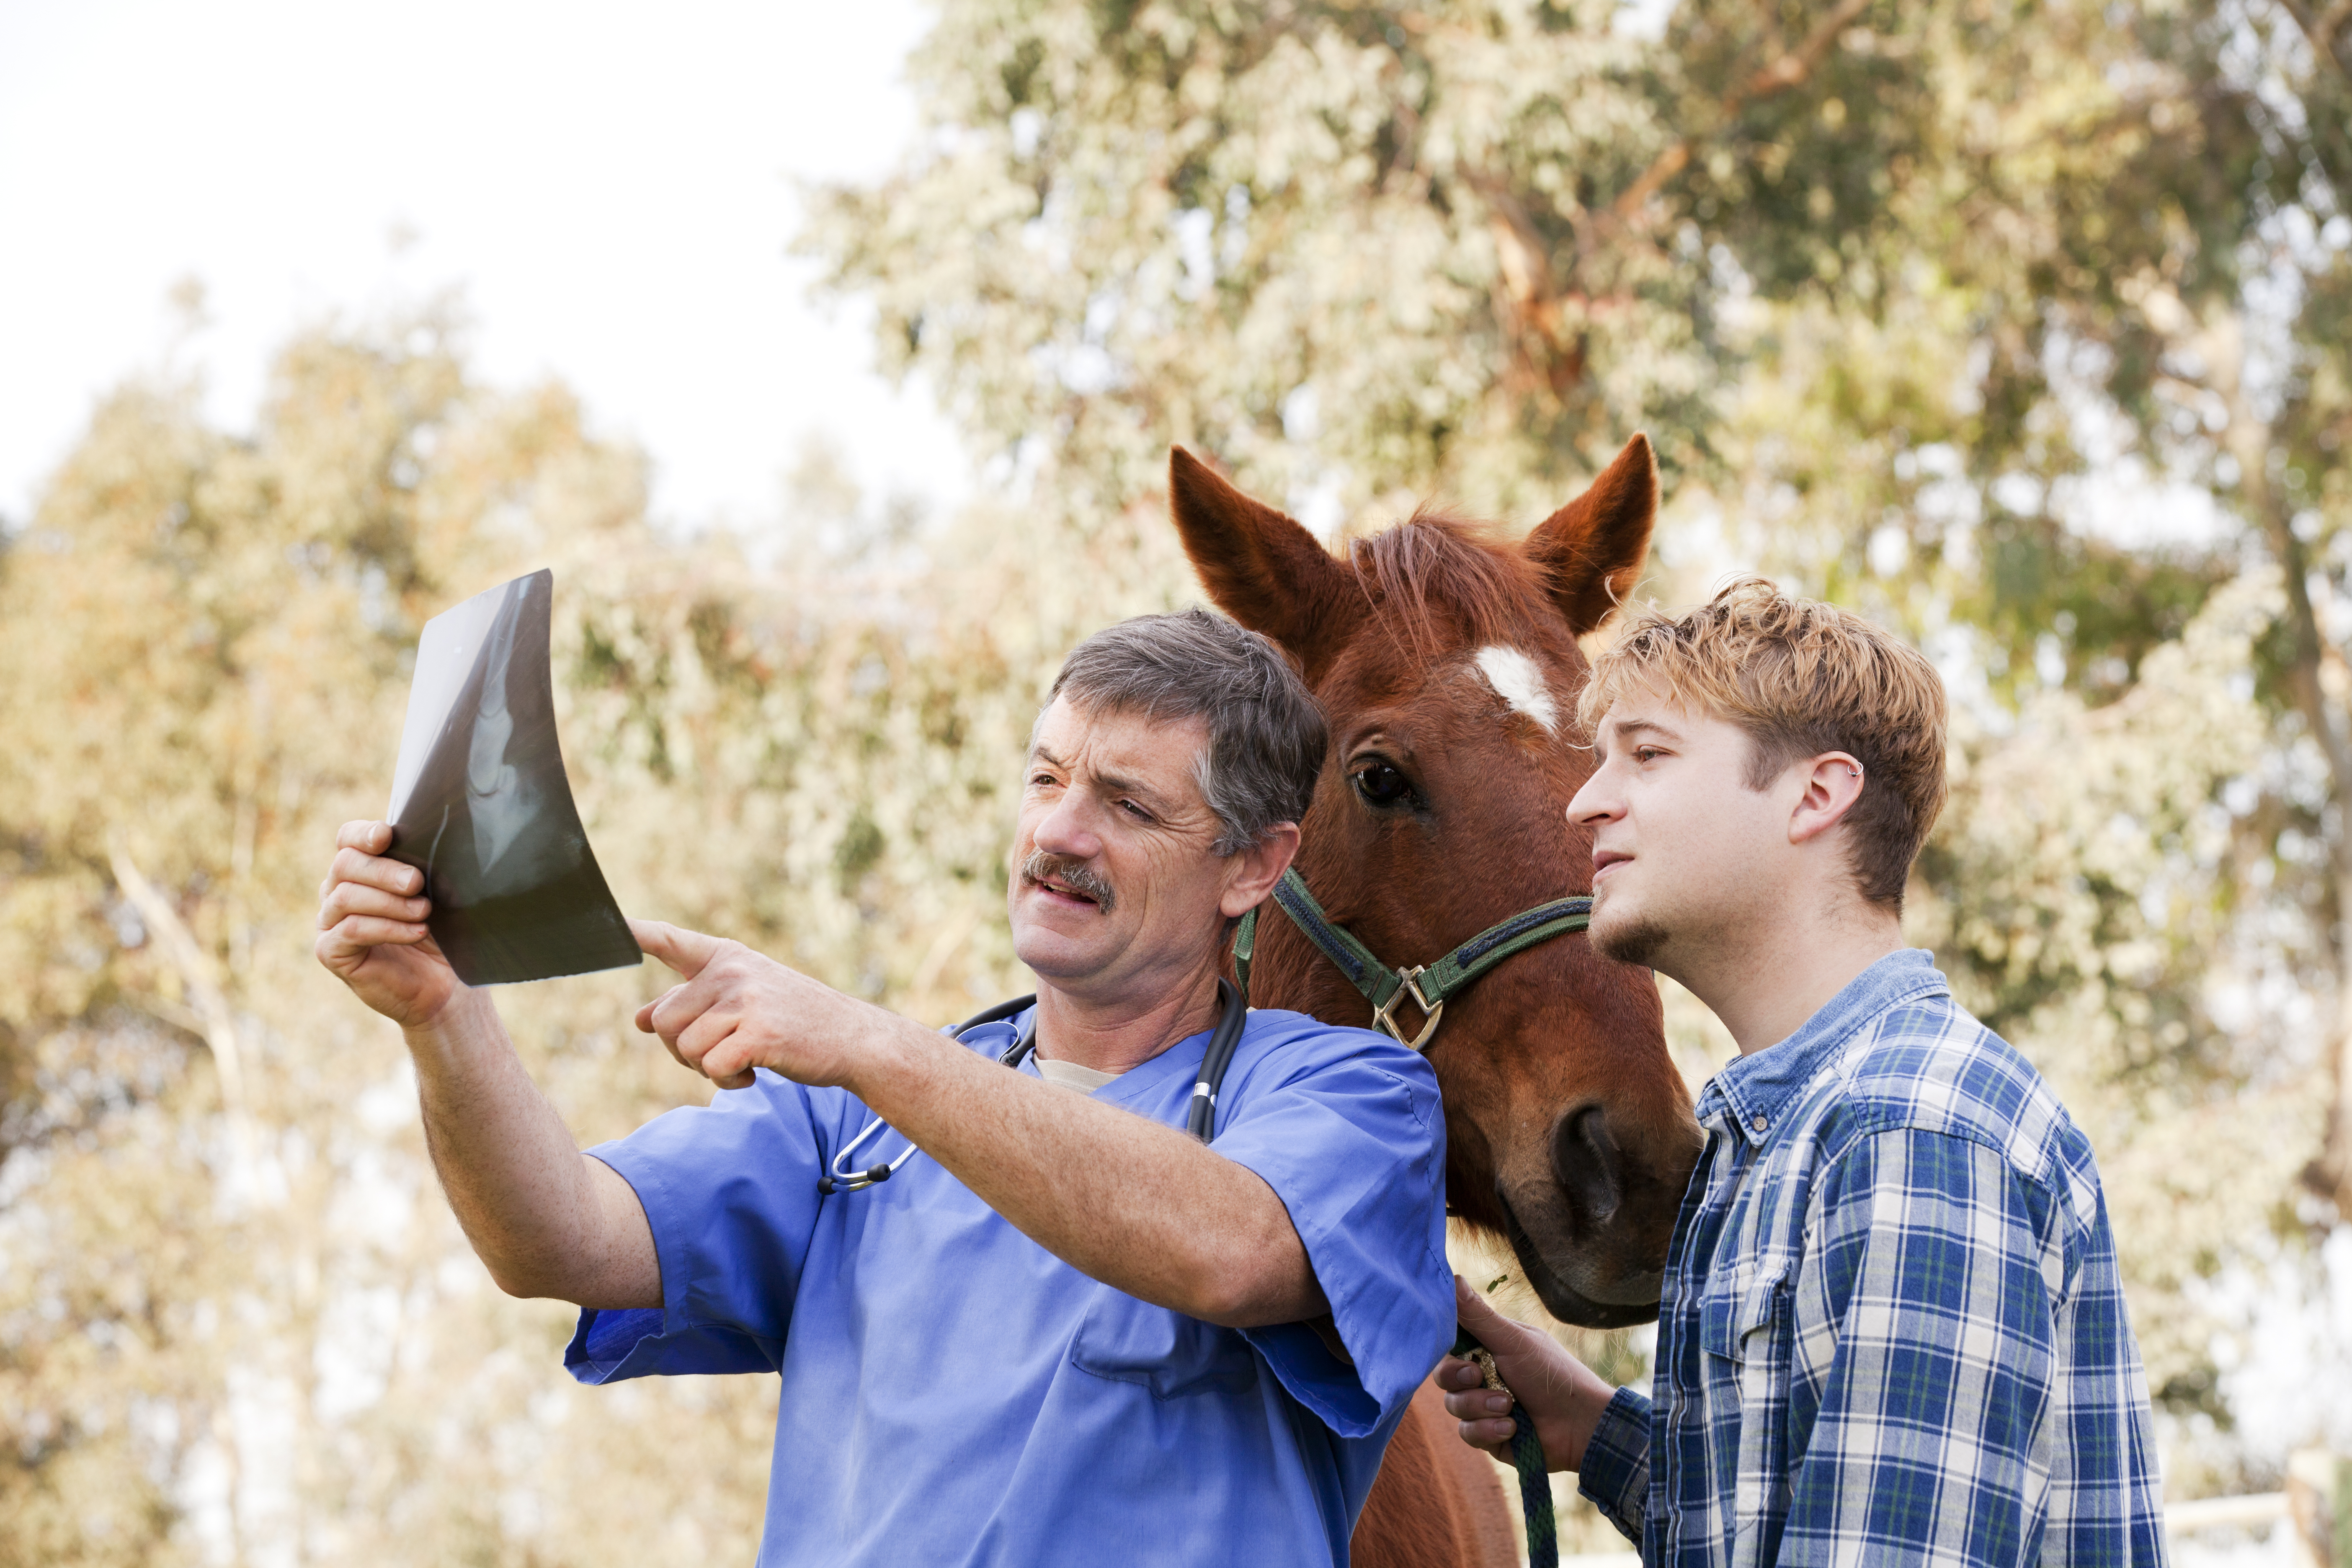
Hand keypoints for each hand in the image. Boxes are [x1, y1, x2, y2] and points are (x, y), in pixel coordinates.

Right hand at [315, 820, 463, 1028]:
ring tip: (424, 911)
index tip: (386, 836)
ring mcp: (329, 923)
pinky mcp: (330, 952)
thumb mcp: (434, 894)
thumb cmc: (439, 935)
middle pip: (345, 864)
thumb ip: (420, 868)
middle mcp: (336, 892)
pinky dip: (387, 928)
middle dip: (383, 870)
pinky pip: (351, 930)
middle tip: (417, 882)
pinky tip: (417, 932)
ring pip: (345, 897)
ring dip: (389, 902)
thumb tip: (430, 840)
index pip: (347, 839)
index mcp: (359, 871)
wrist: (442, 985)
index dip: (363, 833)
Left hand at [630, 920, 891, 1091]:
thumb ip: (693, 1004)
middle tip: (721, 1053)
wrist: (854, 1039)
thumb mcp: (743, 1002)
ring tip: (743, 1061)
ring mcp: (746, 1000)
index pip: (673, 941)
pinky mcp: (759, 1033)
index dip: (637, 933)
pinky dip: (728, 1081)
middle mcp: (733, 971)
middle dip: (683, 1049)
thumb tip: (640, 1018)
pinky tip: (754, 1073)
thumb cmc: (795, 1021)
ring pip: (687, 1048)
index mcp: (727, 958)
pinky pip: (713, 1068)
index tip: (611, 924)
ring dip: (708, 1069)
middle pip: (666, 1020)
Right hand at [1436, 1273, 1615, 1471]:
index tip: (1463, 1352)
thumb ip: (1478, 1315)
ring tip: (1510, 1406)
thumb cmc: (1552, 1373)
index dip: (1447, 1349)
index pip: (1449, 1344)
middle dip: (1460, 1379)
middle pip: (1444, 1376)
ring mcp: (1484, 1407)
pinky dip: (1489, 1430)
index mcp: (1487, 1348)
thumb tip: (1452, 1277)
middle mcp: (1482, 1376)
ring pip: (1454, 1406)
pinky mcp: (1489, 1435)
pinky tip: (1513, 1428)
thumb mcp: (1514, 1341)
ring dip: (1481, 1406)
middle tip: (1478, 1376)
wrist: (1580, 1423)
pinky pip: (1469, 1433)